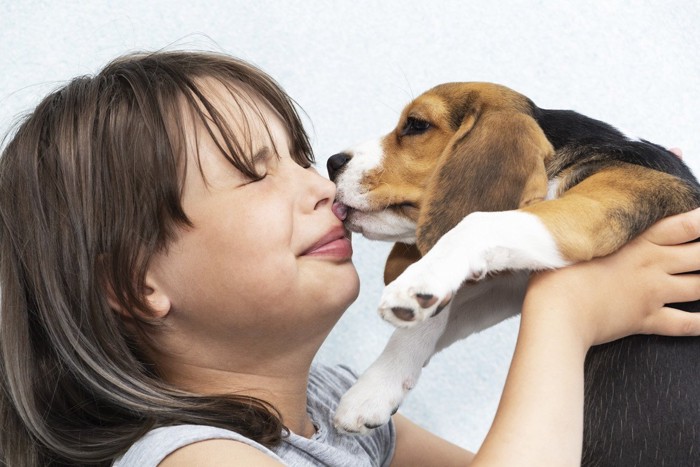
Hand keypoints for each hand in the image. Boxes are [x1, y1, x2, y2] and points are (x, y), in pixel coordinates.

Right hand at [523, 207, 699, 346]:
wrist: (557, 311)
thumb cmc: (558, 272)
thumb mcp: (576, 237)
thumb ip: (590, 224)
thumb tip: (584, 211)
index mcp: (638, 241)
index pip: (685, 226)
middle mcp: (652, 264)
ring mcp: (652, 293)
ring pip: (699, 287)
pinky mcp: (646, 319)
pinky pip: (684, 324)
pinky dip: (699, 323)